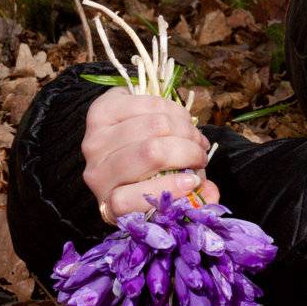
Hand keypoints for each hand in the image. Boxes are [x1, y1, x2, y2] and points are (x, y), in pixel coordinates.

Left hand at [81, 87, 220, 222]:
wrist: (118, 146)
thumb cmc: (147, 176)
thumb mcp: (166, 194)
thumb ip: (190, 199)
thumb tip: (211, 193)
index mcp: (109, 202)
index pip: (126, 201)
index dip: (167, 189)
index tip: (193, 181)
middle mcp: (97, 172)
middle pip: (151, 152)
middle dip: (188, 150)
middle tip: (201, 154)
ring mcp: (95, 140)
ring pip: (153, 125)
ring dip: (185, 128)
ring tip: (194, 136)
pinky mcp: (99, 111)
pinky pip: (147, 104)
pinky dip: (174, 109)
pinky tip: (181, 118)